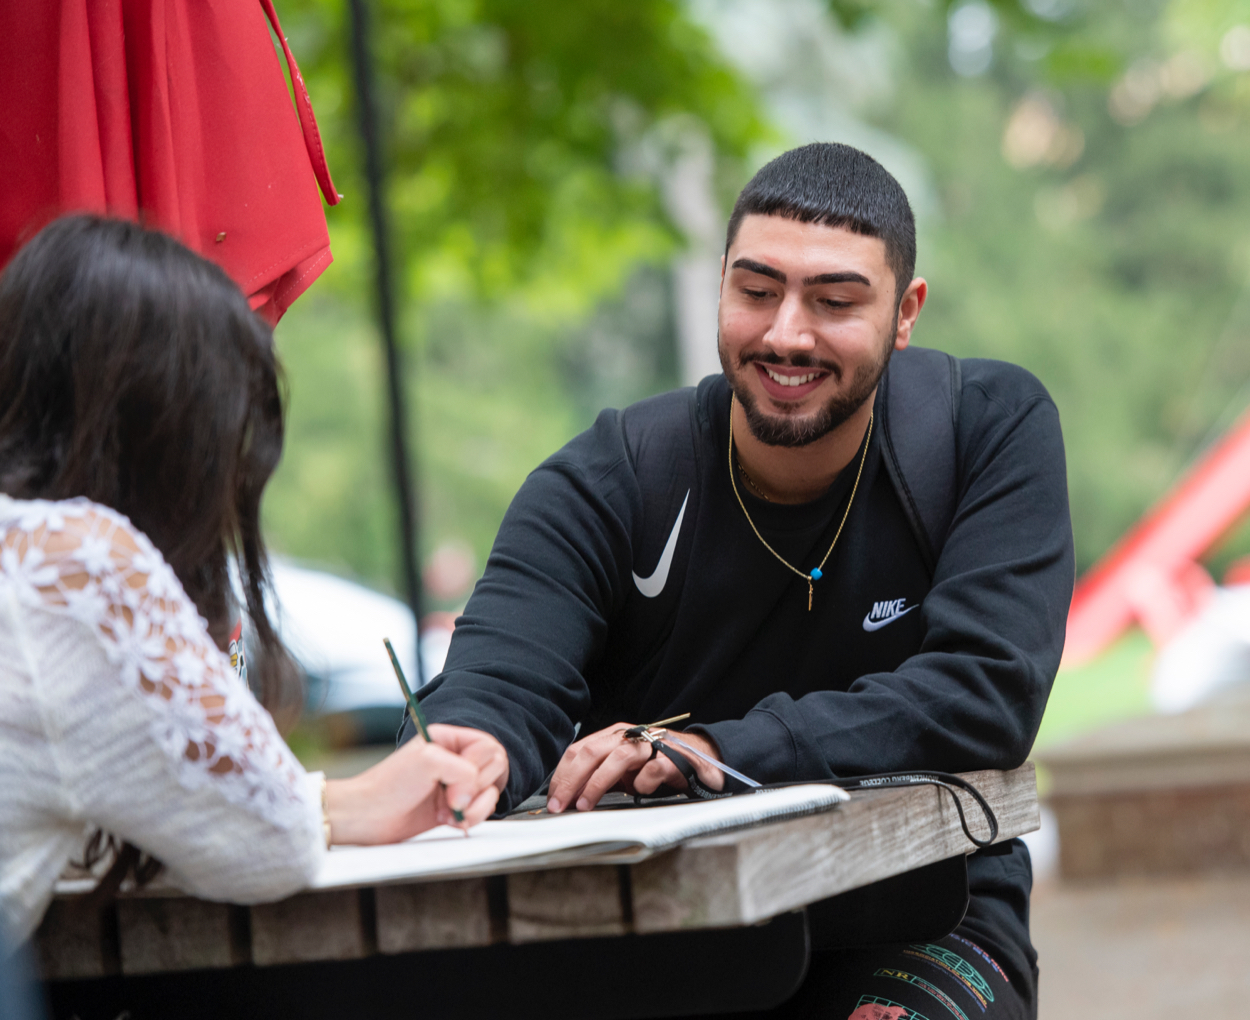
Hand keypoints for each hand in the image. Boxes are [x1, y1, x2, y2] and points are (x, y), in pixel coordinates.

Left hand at [324, 729, 504, 844]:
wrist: (368, 817)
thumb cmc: (388, 786)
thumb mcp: (428, 761)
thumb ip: (463, 769)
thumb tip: (475, 790)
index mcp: (448, 739)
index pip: (487, 746)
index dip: (476, 766)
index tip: (454, 779)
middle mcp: (455, 759)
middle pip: (495, 768)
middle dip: (476, 787)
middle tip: (452, 796)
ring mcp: (456, 785)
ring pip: (491, 792)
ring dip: (473, 806)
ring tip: (448, 810)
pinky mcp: (456, 808)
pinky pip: (481, 811)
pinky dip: (470, 818)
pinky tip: (448, 820)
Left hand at [546, 724, 723, 813]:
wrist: (699, 759)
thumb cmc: (655, 765)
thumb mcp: (622, 770)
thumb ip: (598, 777)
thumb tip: (568, 797)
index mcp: (613, 736)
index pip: (579, 750)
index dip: (562, 775)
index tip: (553, 799)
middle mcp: (629, 736)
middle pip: (592, 751)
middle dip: (571, 780)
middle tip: (560, 806)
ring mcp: (651, 746)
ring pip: (618, 757)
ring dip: (597, 782)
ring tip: (585, 805)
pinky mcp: (673, 759)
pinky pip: (653, 769)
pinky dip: (643, 782)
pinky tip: (639, 792)